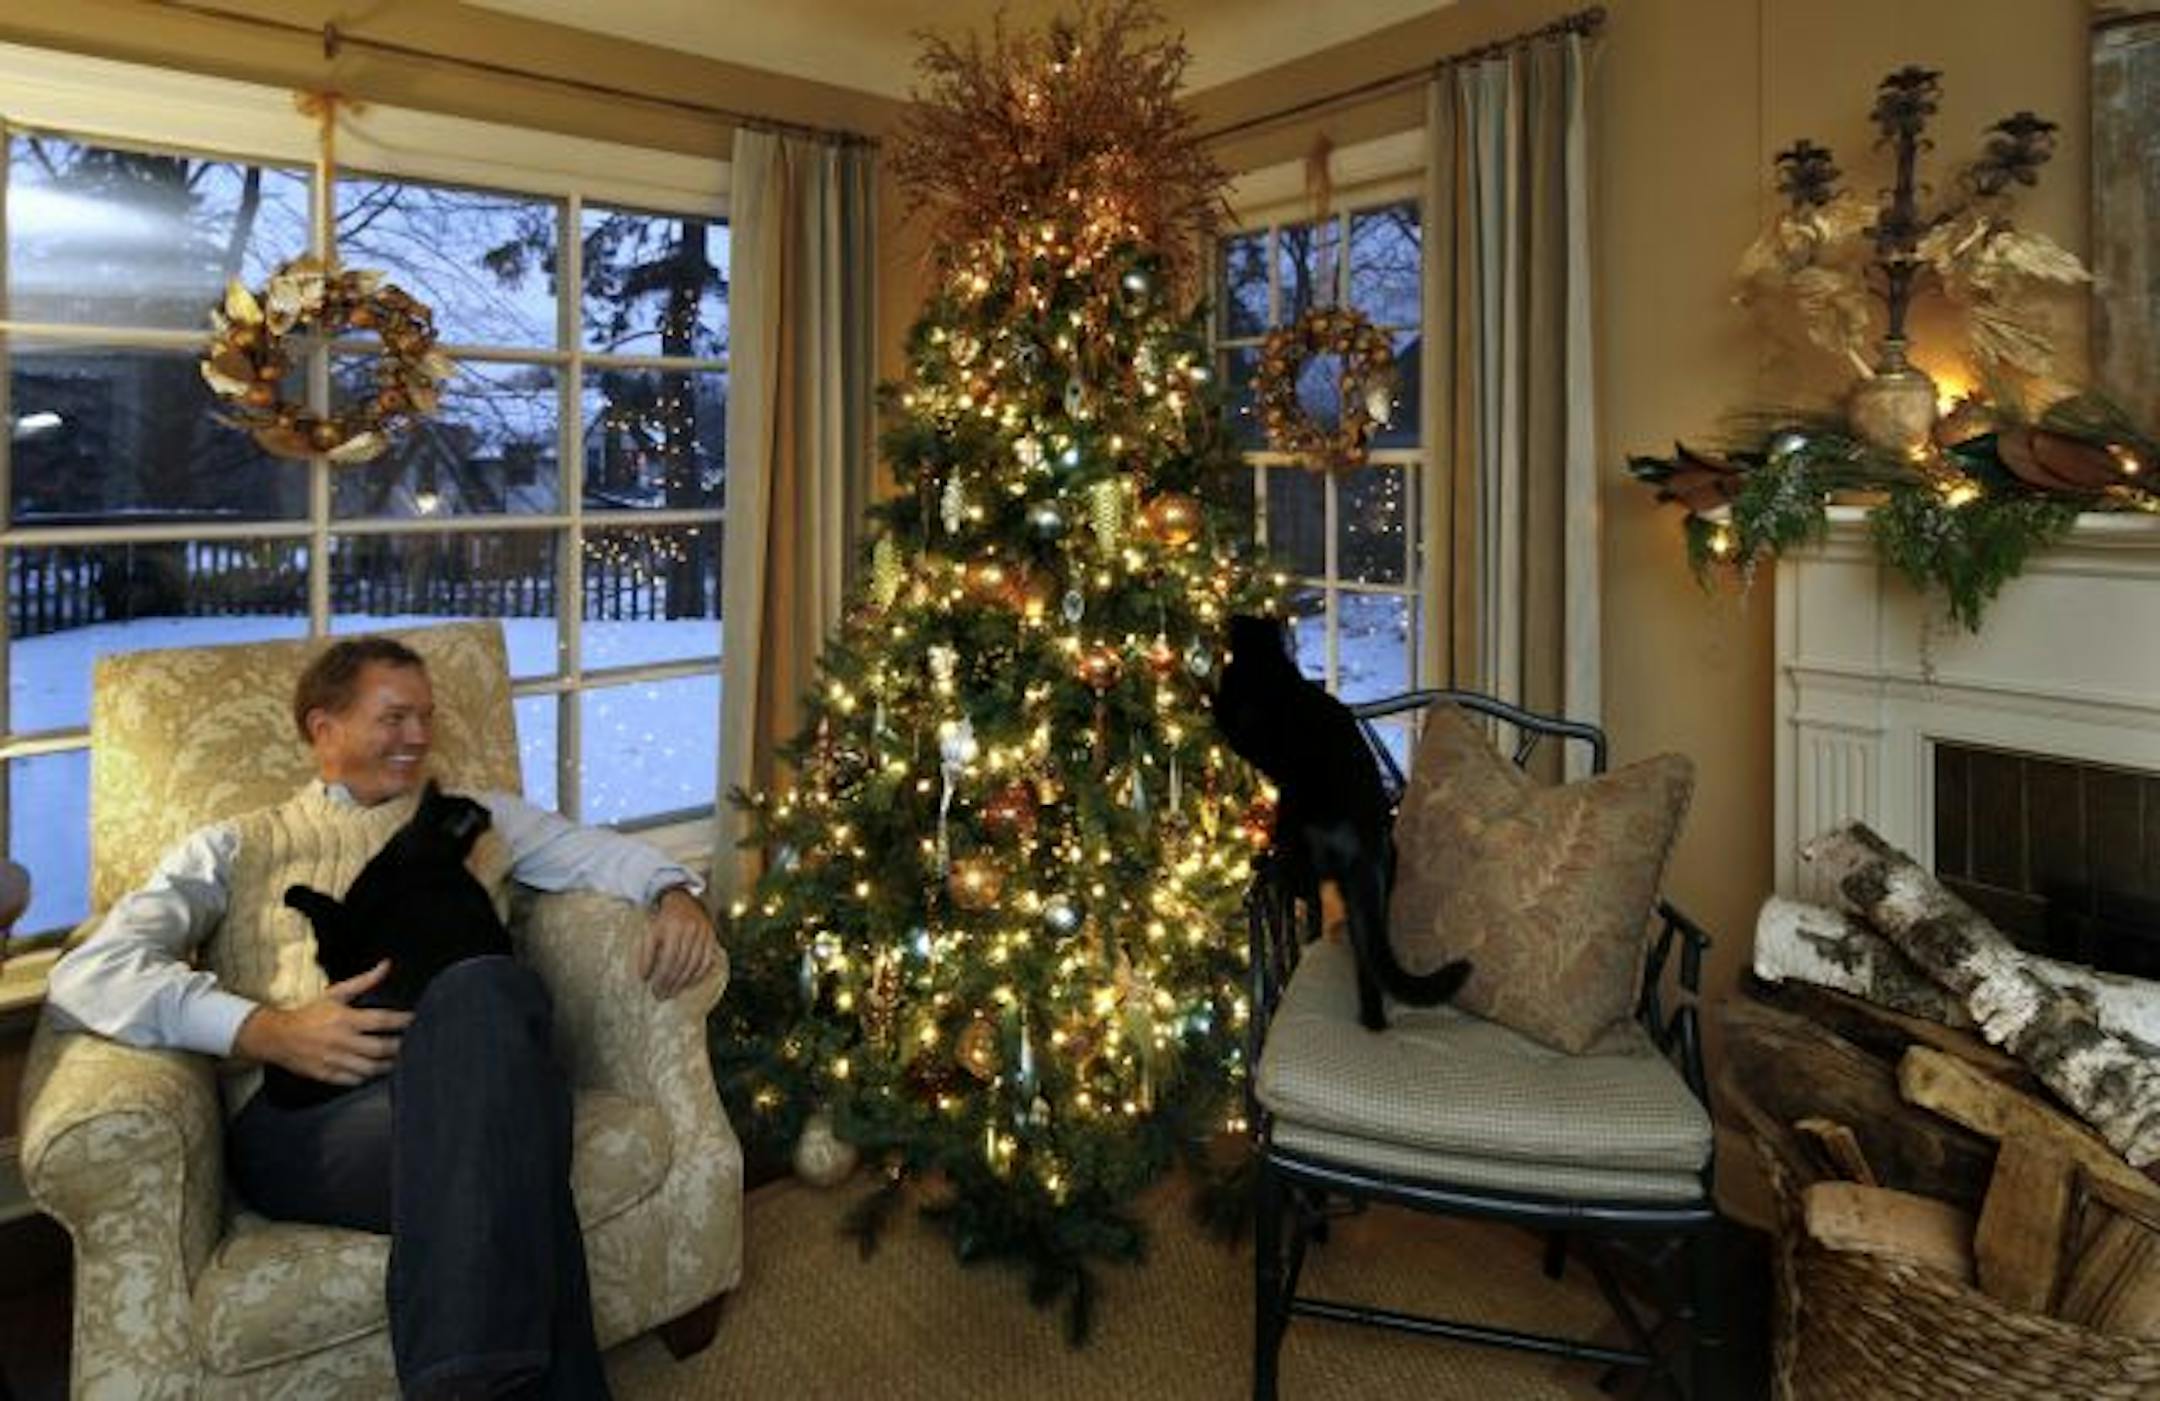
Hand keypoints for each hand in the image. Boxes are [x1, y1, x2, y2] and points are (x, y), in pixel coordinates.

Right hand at [233, 960, 411, 1086]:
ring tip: (399, 1060)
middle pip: (380, 1048)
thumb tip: (386, 965)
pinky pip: (355, 1080)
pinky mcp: (327, 1075)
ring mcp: (334, 1060)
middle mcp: (341, 1041)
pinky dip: (368, 1076)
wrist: (278, 1037)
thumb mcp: (335, 993)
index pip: (381, 1020)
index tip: (415, 1019)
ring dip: (388, 1065)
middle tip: (413, 1044)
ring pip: (370, 1068)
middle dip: (399, 1047)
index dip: (402, 1021)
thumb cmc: (310, 1013)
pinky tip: (377, 1071)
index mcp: (344, 1019)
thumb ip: (364, 981)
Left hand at [635, 886, 718, 999]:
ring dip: (683, 982)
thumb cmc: (663, 920)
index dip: (661, 976)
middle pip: (681, 963)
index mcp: (672, 927)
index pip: (668, 958)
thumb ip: (646, 953)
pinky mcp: (711, 937)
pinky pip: (706, 961)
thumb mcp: (650, 932)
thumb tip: (644, 977)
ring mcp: (703, 933)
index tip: (652, 988)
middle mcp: (690, 929)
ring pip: (694, 964)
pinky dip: (698, 975)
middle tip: (661, 995)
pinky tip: (688, 984)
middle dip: (670, 982)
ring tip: (672, 992)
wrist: (683, 901)